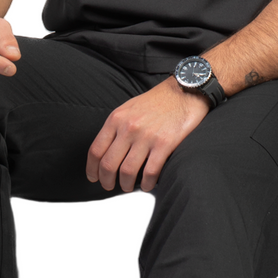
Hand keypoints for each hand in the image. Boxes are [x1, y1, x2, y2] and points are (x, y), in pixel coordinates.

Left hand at [87, 78, 209, 192]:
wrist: (185, 91)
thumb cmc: (158, 101)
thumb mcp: (129, 108)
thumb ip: (117, 127)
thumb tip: (107, 150)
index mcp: (117, 118)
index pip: (96, 150)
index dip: (92, 169)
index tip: (94, 177)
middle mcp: (129, 127)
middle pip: (108, 164)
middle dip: (106, 181)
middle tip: (110, 185)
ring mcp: (146, 136)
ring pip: (127, 171)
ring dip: (126, 185)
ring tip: (129, 186)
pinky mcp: (164, 144)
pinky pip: (150, 172)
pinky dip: (146, 183)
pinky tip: (147, 184)